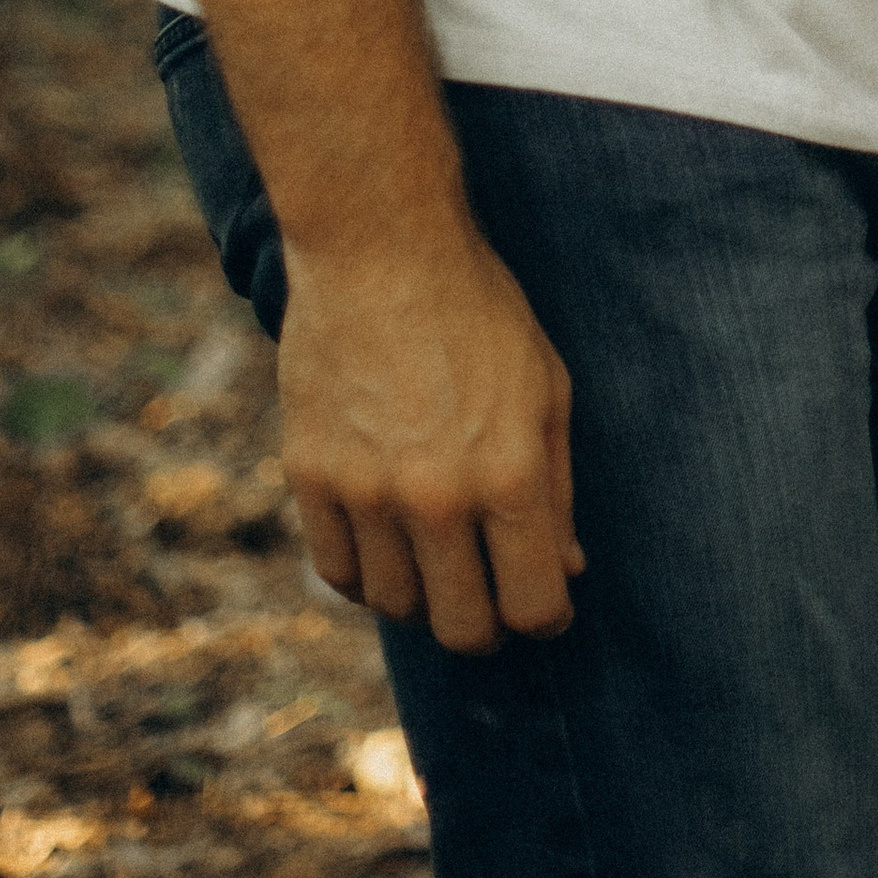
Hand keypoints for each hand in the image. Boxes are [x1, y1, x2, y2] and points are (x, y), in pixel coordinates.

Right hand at [278, 228, 582, 653]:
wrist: (380, 249)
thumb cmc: (479, 313)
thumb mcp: (546, 390)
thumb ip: (557, 489)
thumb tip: (566, 570)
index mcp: (510, 476)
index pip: (534, 606)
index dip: (548, 618)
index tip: (545, 603)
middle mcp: (437, 498)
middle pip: (463, 628)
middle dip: (488, 626)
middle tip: (493, 598)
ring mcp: (366, 492)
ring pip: (397, 607)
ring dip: (426, 600)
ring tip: (441, 564)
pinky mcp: (310, 477)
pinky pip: (338, 572)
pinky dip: (368, 577)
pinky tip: (389, 550)